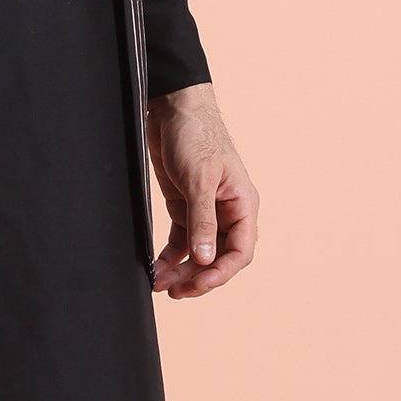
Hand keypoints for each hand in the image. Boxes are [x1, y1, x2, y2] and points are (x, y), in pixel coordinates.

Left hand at [146, 84, 257, 300]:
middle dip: (199, 277)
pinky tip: (157, 268)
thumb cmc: (196, 135)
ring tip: (161, 285)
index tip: (197, 285)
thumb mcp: (200, 180)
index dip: (220, 273)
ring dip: (182, 271)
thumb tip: (206, 259)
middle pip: (219, 258)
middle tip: (175, 292)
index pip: (240, 251)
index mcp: (243, 204)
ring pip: (198, 253)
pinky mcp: (183, 207)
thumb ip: (202, 221)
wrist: (173, 108)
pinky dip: (170, 257)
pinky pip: (181, 241)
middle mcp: (227, 211)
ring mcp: (205, 211)